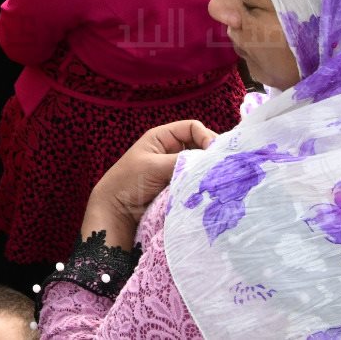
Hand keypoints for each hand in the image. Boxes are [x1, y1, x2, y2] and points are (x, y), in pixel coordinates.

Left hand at [87, 120, 216, 231]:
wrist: (117, 211)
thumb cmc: (129, 181)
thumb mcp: (155, 166)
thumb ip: (182, 161)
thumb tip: (210, 160)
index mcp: (162, 137)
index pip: (192, 128)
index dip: (206, 136)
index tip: (214, 152)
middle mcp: (172, 150)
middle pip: (200, 146)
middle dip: (211, 154)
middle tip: (223, 166)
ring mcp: (177, 169)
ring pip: (201, 165)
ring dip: (209, 171)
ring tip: (219, 178)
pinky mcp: (180, 187)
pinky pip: (197, 182)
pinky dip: (204, 184)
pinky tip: (211, 189)